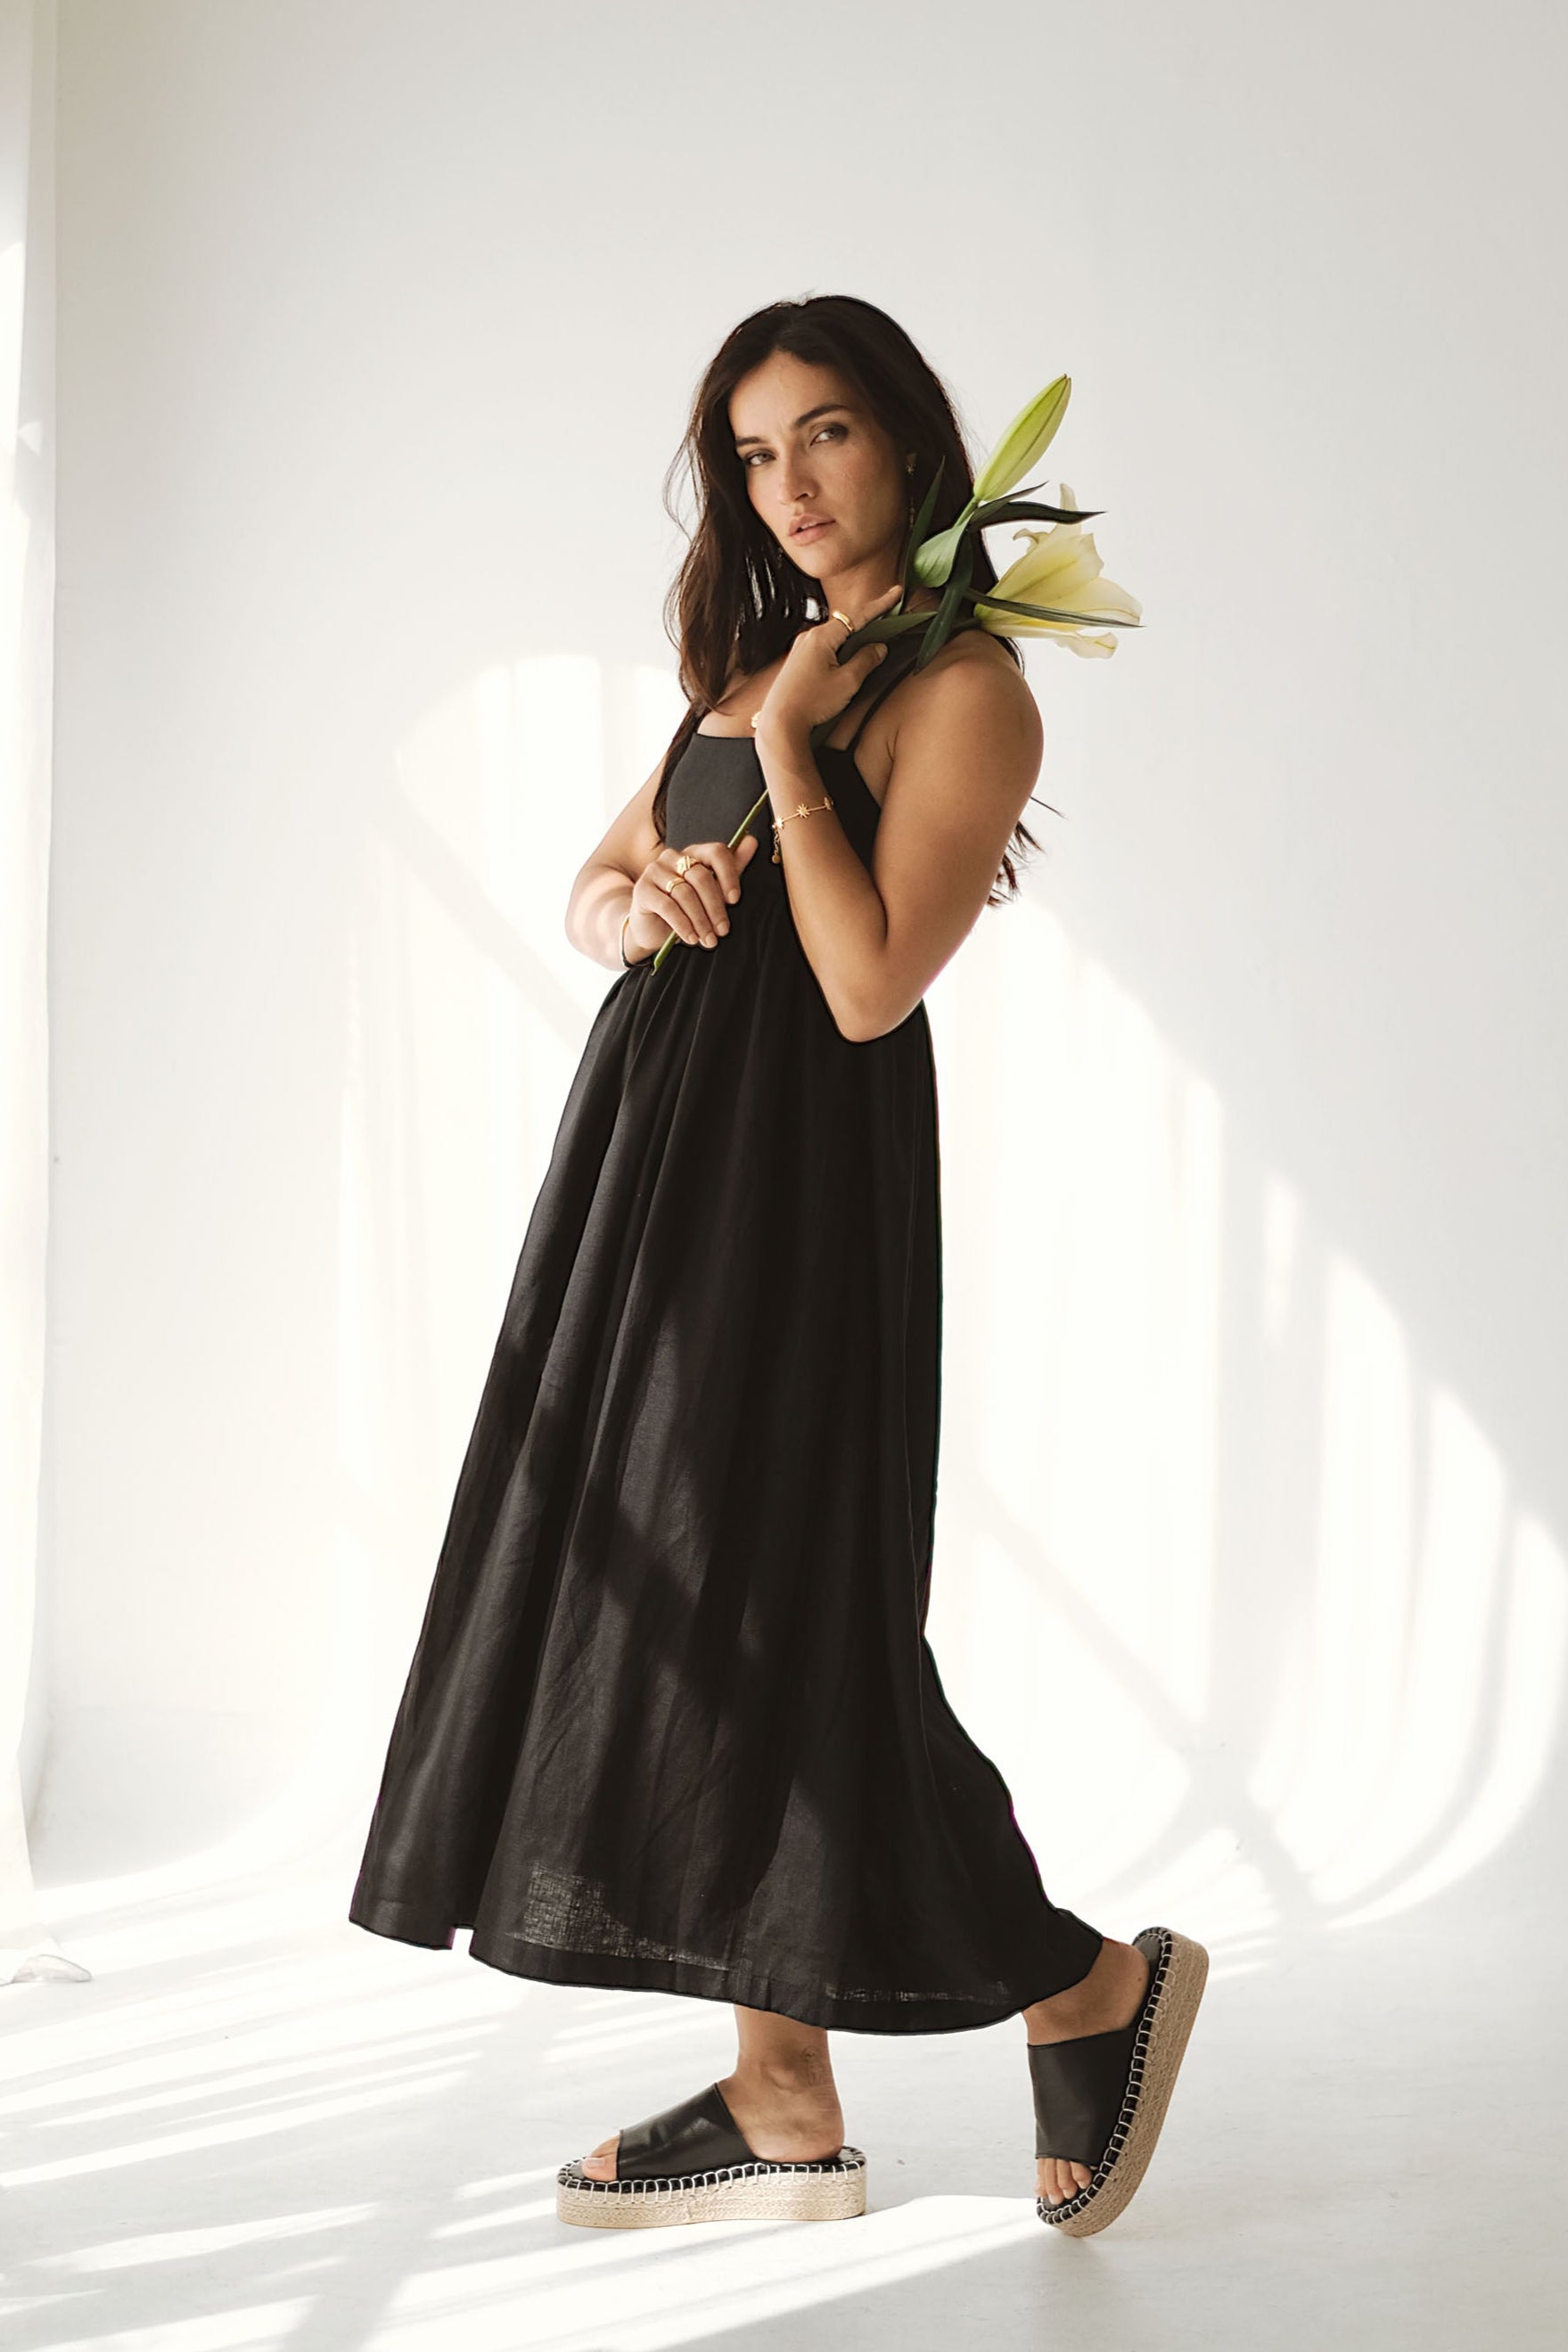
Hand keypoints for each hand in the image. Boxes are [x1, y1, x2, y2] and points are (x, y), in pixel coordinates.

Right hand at [624, 833, 760, 958]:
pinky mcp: (642, 890)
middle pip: (701, 877)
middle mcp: (672, 857)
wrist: (652, 930)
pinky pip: (668, 906)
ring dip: (700, 920)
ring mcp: (655, 871)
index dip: (728, 875)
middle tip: (723, 931)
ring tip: (708, 940)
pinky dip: (683, 925)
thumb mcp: (711, 893)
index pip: (716, 852)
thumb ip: (731, 869)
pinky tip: (691, 939)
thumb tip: (752, 841)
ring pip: (685, 893)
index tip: (735, 900)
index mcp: (693, 853)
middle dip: (715, 907)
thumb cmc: (687, 910)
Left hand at [753, 584, 902, 743]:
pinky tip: (846, 664)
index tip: (896, 594)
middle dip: (867, 625)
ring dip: (853, 642)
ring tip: (869, 650)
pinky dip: (839, 651)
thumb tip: (878, 648)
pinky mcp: (797, 661)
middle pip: (846, 625)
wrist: (780, 723)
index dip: (880, 605)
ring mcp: (801, 648)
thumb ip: (866, 660)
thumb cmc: (810, 703)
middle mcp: (809, 637)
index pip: (858, 615)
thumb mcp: (847, 682)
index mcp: (822, 636)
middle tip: (888, 623)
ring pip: (835, 638)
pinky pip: (824, 648)